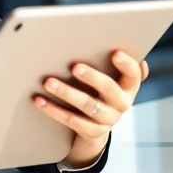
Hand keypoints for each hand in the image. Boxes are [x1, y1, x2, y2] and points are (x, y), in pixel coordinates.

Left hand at [32, 50, 149, 168]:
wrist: (95, 126)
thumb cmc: (99, 91)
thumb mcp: (108, 78)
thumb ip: (107, 62)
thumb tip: (102, 40)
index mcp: (128, 88)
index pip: (134, 75)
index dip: (127, 65)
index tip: (115, 53)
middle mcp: (122, 104)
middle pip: (109, 89)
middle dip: (92, 77)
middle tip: (74, 67)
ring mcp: (108, 120)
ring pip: (87, 105)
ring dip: (66, 93)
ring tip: (48, 82)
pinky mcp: (92, 132)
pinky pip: (71, 121)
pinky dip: (53, 110)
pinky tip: (39, 100)